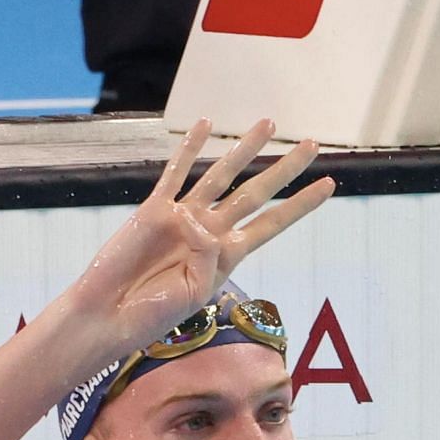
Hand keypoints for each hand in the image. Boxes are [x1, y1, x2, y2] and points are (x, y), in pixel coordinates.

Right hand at [68, 118, 334, 355]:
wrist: (110, 315)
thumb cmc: (153, 314)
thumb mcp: (194, 291)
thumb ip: (207, 255)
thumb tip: (197, 218)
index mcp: (227, 256)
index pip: (272, 223)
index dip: (300, 204)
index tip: (329, 185)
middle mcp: (209, 231)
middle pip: (256, 192)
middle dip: (285, 169)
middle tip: (312, 145)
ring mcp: (181, 217)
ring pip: (221, 174)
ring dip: (245, 148)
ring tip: (269, 124)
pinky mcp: (153, 210)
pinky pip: (175, 173)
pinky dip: (189, 149)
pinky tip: (205, 125)